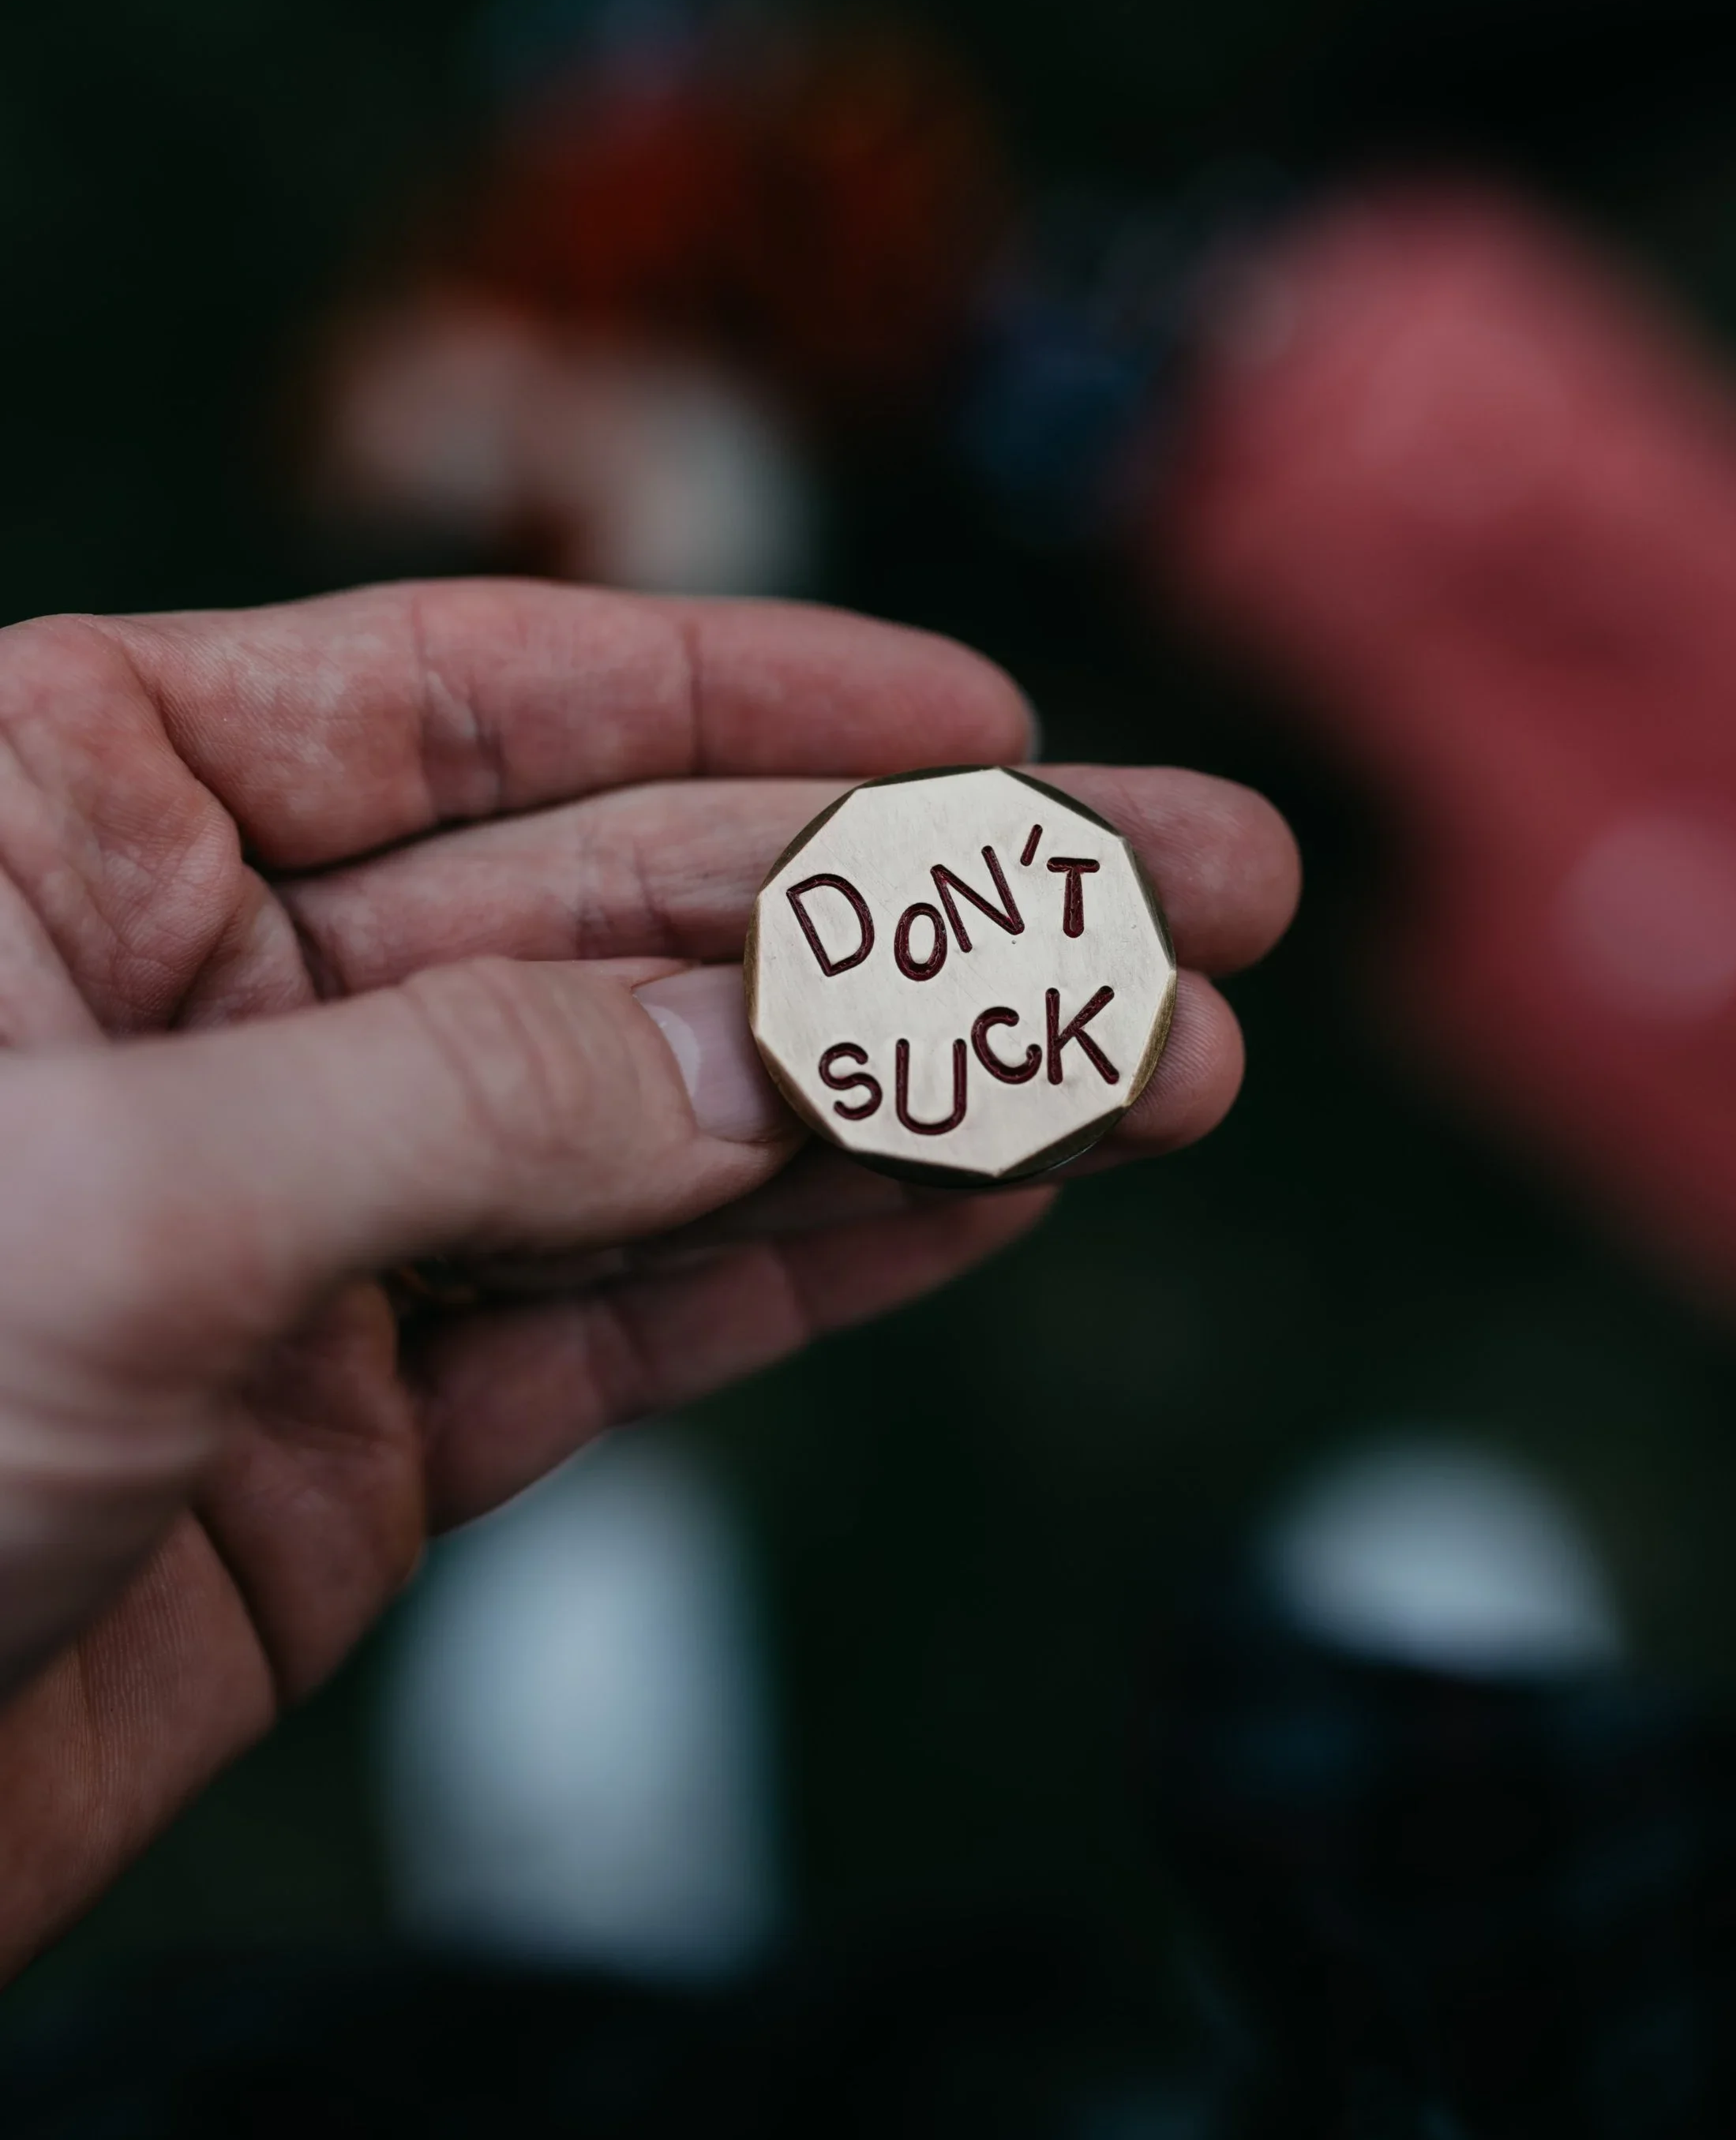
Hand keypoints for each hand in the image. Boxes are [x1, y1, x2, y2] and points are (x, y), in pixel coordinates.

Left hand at [0, 580, 1296, 1971]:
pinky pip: (627, 1318)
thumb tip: (775, 1052)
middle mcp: (207, 996)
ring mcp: (301, 1218)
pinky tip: (1000, 1189)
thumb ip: (468, 1104)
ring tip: (1176, 1058)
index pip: (474, 697)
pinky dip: (818, 1257)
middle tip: (1216, 888)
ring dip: (929, 1093)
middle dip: (923, 911)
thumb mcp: (110, 1208)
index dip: (763, 696)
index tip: (994, 724)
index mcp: (76, 821)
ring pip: (671, 1121)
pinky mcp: (350, 1443)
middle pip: (633, 911)